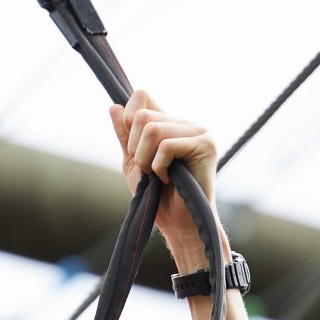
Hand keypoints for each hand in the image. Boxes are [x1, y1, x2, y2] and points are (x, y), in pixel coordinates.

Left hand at [109, 90, 221, 264]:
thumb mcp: (133, 162)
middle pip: (141, 115)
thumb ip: (125, 135)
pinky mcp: (206, 145)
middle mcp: (187, 123)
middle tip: (149, 170)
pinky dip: (158, 167)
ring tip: (158, 175)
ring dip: (146, 159)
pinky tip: (168, 179)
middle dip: (135, 148)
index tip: (134, 148)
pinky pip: (166, 146)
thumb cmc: (157, 197)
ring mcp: (199, 132)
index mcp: (171, 123)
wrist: (177, 224)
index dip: (128, 119)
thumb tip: (114, 106)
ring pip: (152, 129)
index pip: (142, 95)